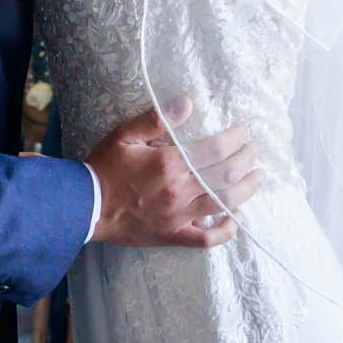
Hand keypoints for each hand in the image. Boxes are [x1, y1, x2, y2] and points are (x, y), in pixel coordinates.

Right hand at [84, 98, 262, 248]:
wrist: (85, 206)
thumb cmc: (104, 167)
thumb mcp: (124, 134)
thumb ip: (157, 119)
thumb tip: (186, 103)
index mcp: (169, 163)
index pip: (215, 149)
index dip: (236, 138)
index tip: (246, 130)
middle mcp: (179, 190)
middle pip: (226, 175)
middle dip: (247, 160)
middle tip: (255, 150)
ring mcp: (178, 216)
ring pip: (223, 204)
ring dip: (246, 189)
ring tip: (257, 177)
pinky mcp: (173, 235)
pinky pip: (206, 239)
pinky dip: (225, 230)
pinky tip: (236, 218)